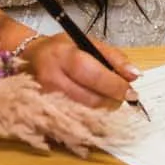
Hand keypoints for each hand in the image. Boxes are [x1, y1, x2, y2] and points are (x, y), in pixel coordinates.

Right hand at [19, 32, 140, 109]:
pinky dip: (91, 116)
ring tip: (106, 96)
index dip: (115, 85)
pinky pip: (77, 121)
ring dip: (103, 109)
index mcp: (63, 57)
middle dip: (112, 100)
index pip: (94, 75)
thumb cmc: (62, 50)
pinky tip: (94, 106)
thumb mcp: (88, 43)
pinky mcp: (47, 113)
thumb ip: (114, 57)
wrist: (30, 59)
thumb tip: (134, 76)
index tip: (130, 90)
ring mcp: (47, 100)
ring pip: (86, 114)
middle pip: (91, 99)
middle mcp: (52, 79)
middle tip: (121, 94)